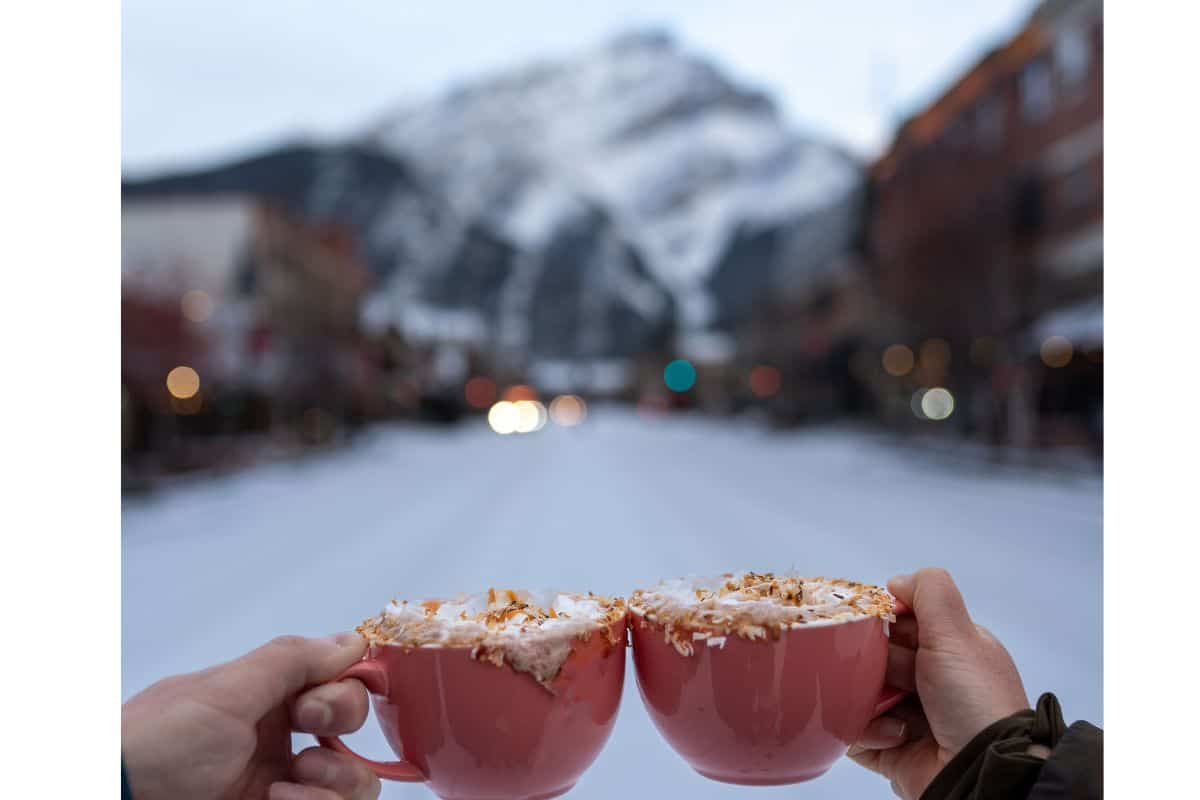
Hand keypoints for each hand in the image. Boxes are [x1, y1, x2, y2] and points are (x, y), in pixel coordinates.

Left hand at [122, 633, 380, 799]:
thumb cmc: (159, 743)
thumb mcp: (225, 690)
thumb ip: (291, 660)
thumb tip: (351, 641)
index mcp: (267, 696)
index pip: (336, 680)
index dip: (343, 687)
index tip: (318, 698)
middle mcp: (280, 736)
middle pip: (353, 725)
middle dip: (341, 722)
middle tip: (307, 729)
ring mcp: (282, 782)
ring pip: (353, 776)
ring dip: (335, 775)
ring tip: (291, 781)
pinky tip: (277, 799)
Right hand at [848, 568, 1029, 799]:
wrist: (982, 773)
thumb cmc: (974, 700)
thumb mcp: (958, 634)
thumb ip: (930, 593)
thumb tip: (896, 581)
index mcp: (952, 653)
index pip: (906, 623)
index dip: (885, 619)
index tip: (871, 622)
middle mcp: (932, 683)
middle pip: (879, 657)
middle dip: (868, 658)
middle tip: (869, 664)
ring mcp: (911, 717)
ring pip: (863, 693)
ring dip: (865, 695)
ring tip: (879, 702)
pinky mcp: (891, 750)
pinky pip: (858, 732)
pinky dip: (868, 731)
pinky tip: (893, 734)